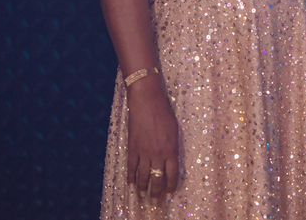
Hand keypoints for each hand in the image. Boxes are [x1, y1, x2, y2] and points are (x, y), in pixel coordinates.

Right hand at [125, 78, 179, 198]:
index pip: (172, 174)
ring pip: (143, 176)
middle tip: (156, 202)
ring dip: (142, 189)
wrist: (147, 102)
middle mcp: (158, 154)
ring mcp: (144, 152)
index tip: (170, 194)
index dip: (170, 186)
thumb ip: (172, 146)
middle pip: (157, 179)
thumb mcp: (174, 130)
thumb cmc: (164, 113)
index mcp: (171, 149)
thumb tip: (171, 159)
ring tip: (142, 198)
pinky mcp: (132, 148)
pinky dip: (130, 178)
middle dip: (156, 193)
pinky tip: (131, 185)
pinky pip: (131, 167)